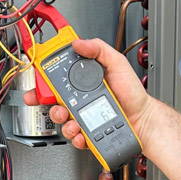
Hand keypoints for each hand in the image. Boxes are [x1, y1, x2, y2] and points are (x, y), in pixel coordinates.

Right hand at [22, 39, 156, 150]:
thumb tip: (79, 42)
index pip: (57, 79)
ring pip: (61, 120)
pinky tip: (82, 133)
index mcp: (83, 82)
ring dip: (62, 121)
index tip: (38, 85)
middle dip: (47, 104)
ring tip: (72, 121)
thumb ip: (99, 49)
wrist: (143, 118)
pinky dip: (75, 137)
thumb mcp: (117, 63)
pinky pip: (74, 137)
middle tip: (56, 105)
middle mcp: (80, 98)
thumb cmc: (132, 93)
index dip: (43, 82)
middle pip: (52, 101)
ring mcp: (82, 116)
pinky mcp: (87, 132)